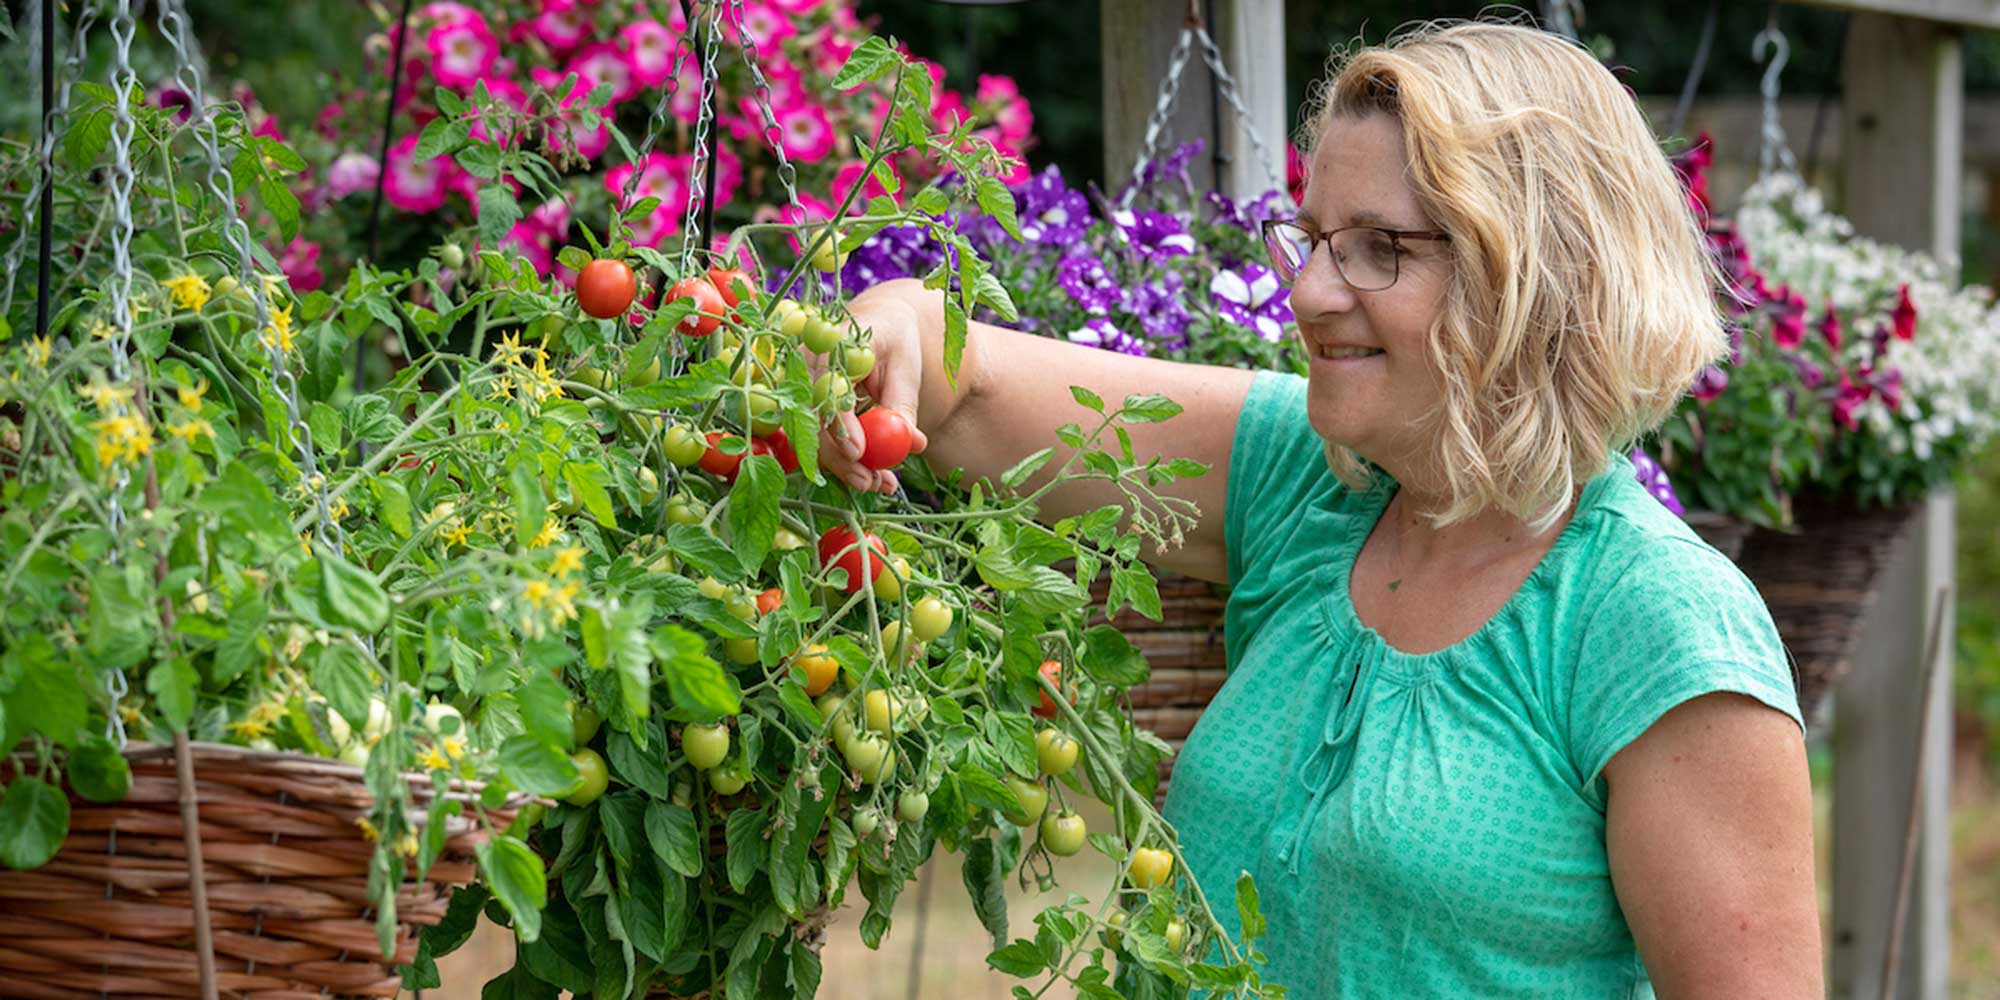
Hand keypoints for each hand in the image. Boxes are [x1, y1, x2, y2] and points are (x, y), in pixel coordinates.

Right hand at [820, 289, 929, 494]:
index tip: (858, 452)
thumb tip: (910, 443)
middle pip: (814, 419)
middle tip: (871, 482)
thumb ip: (902, 406)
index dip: (840, 424)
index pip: (827, 388)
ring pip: (816, 437)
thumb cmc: (895, 343)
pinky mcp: (808, 408)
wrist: (881, 326)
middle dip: (841, 458)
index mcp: (830, 343)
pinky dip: (848, 463)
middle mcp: (806, 366)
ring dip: (846, 468)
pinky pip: (823, 441)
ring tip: (882, 484)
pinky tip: (875, 478)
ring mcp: (802, 388)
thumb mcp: (905, 370)